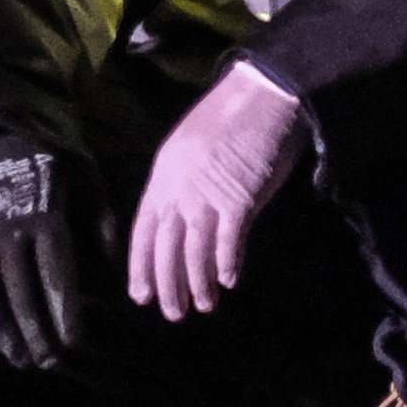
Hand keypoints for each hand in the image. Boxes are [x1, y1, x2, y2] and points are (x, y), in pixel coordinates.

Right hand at [0, 135, 108, 370]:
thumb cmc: (47, 168)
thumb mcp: (86, 183)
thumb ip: (103, 224)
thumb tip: (114, 265)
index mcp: (46, 223)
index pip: (58, 279)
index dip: (65, 313)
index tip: (75, 342)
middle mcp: (9, 239)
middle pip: (23, 297)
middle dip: (37, 334)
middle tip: (50, 362)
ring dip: (7, 334)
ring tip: (22, 359)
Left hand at [126, 60, 308, 320]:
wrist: (265, 93)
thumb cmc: (232, 114)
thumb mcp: (189, 146)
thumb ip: (184, 182)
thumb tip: (187, 216)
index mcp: (162, 178)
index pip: (144, 232)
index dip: (142, 266)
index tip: (141, 295)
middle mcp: (179, 191)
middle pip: (168, 248)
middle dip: (168, 285)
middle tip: (173, 313)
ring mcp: (208, 196)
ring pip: (195, 251)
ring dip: (198, 283)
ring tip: (204, 305)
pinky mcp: (240, 198)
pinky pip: (229, 240)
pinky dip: (226, 263)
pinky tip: (229, 280)